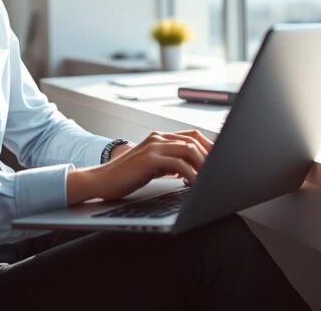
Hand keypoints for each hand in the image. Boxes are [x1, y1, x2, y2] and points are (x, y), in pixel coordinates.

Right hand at [67, 129, 214, 203]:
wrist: (100, 180)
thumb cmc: (125, 176)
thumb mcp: (151, 167)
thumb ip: (168, 164)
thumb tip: (189, 171)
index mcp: (159, 138)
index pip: (191, 136)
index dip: (209, 146)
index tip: (220, 160)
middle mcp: (157, 138)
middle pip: (194, 140)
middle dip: (210, 156)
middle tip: (219, 171)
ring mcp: (153, 146)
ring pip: (188, 149)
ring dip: (203, 165)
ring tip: (209, 179)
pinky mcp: (149, 159)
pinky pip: (178, 164)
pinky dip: (191, 174)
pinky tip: (194, 184)